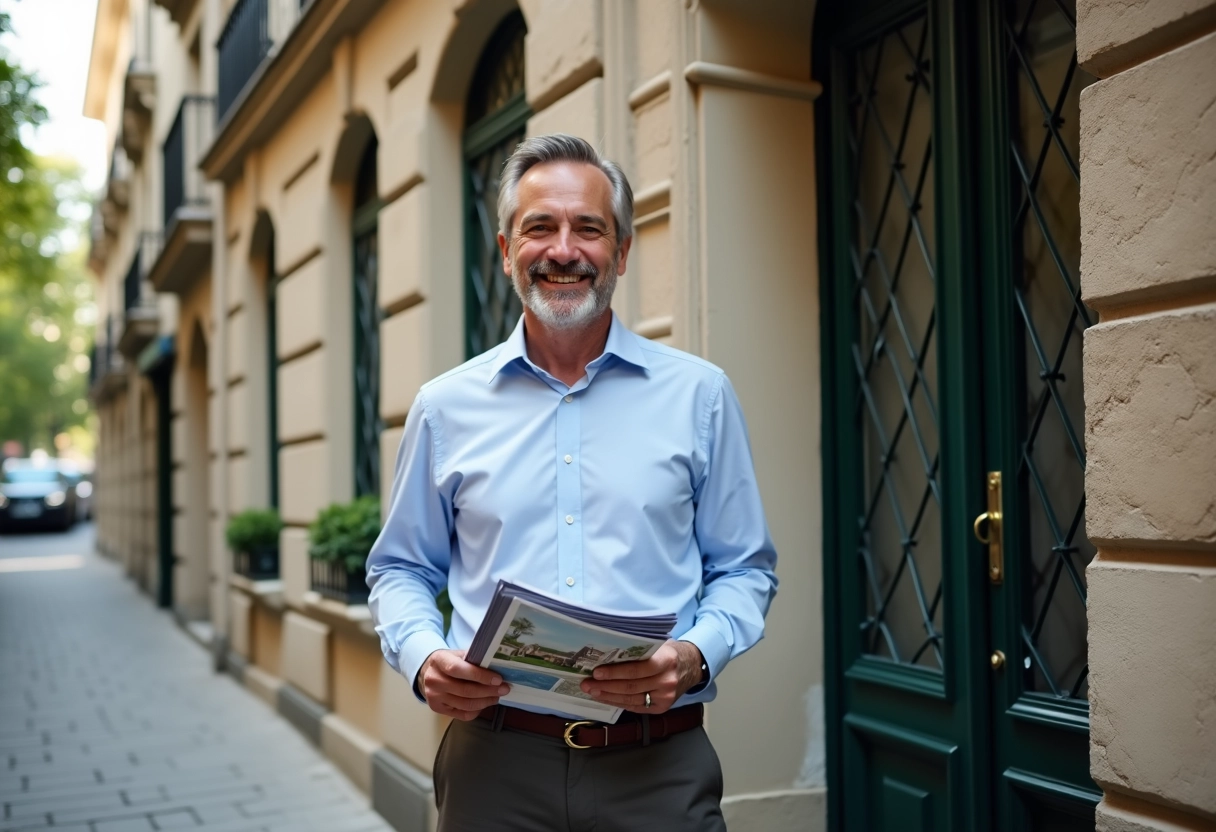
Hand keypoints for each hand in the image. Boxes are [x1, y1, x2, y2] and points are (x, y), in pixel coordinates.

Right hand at [417, 649, 509, 720]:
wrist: (428, 673)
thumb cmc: (448, 662)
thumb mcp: (457, 654)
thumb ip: (473, 659)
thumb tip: (497, 666)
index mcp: (439, 661)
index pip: (459, 670)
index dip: (480, 676)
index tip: (498, 679)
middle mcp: (434, 680)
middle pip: (465, 690)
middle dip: (488, 691)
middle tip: (504, 689)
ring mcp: (434, 697)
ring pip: (465, 704)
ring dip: (485, 701)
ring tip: (497, 696)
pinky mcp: (437, 709)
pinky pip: (462, 715)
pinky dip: (477, 710)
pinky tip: (484, 703)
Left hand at [580, 640, 703, 713]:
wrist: (691, 667)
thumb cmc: (670, 652)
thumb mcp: (660, 644)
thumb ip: (640, 647)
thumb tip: (608, 649)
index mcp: (667, 660)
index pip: (637, 669)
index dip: (615, 672)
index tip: (596, 672)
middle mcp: (667, 681)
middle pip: (631, 686)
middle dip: (606, 685)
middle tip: (586, 683)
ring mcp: (665, 697)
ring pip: (631, 699)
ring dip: (608, 695)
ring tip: (591, 690)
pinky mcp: (662, 708)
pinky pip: (635, 707)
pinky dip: (618, 702)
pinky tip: (605, 697)